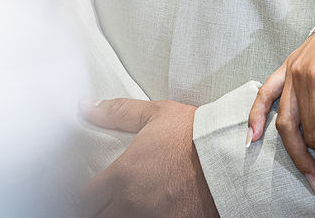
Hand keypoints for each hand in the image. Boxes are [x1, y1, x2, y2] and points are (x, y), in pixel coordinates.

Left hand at [78, 98, 219, 217]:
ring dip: (116, 217)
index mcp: (122, 176)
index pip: (83, 198)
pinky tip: (145, 213)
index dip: (83, 197)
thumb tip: (86, 107)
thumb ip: (117, 112)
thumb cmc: (195, 135)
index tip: (90, 192)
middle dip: (97, 211)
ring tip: (122, 208)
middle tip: (104, 202)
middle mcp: (132, 204)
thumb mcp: (155, 115)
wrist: (232, 158)